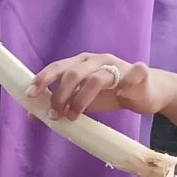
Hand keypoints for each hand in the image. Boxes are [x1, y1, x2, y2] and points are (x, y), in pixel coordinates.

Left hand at [31, 53, 176, 120]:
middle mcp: (97, 60)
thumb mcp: (81, 101)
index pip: (58, 67)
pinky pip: (133, 73)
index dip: (43, 79)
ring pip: (95, 78)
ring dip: (81, 99)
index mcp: (80, 64)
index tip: (30, 95)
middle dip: (60, 96)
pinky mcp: (138, 73)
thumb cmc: (110, 94)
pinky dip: (125, 83)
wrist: (146, 92)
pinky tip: (120, 94)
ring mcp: (118, 65)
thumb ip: (60, 105)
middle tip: (55, 115)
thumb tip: (32, 116)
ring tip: (74, 116)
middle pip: (73, 73)